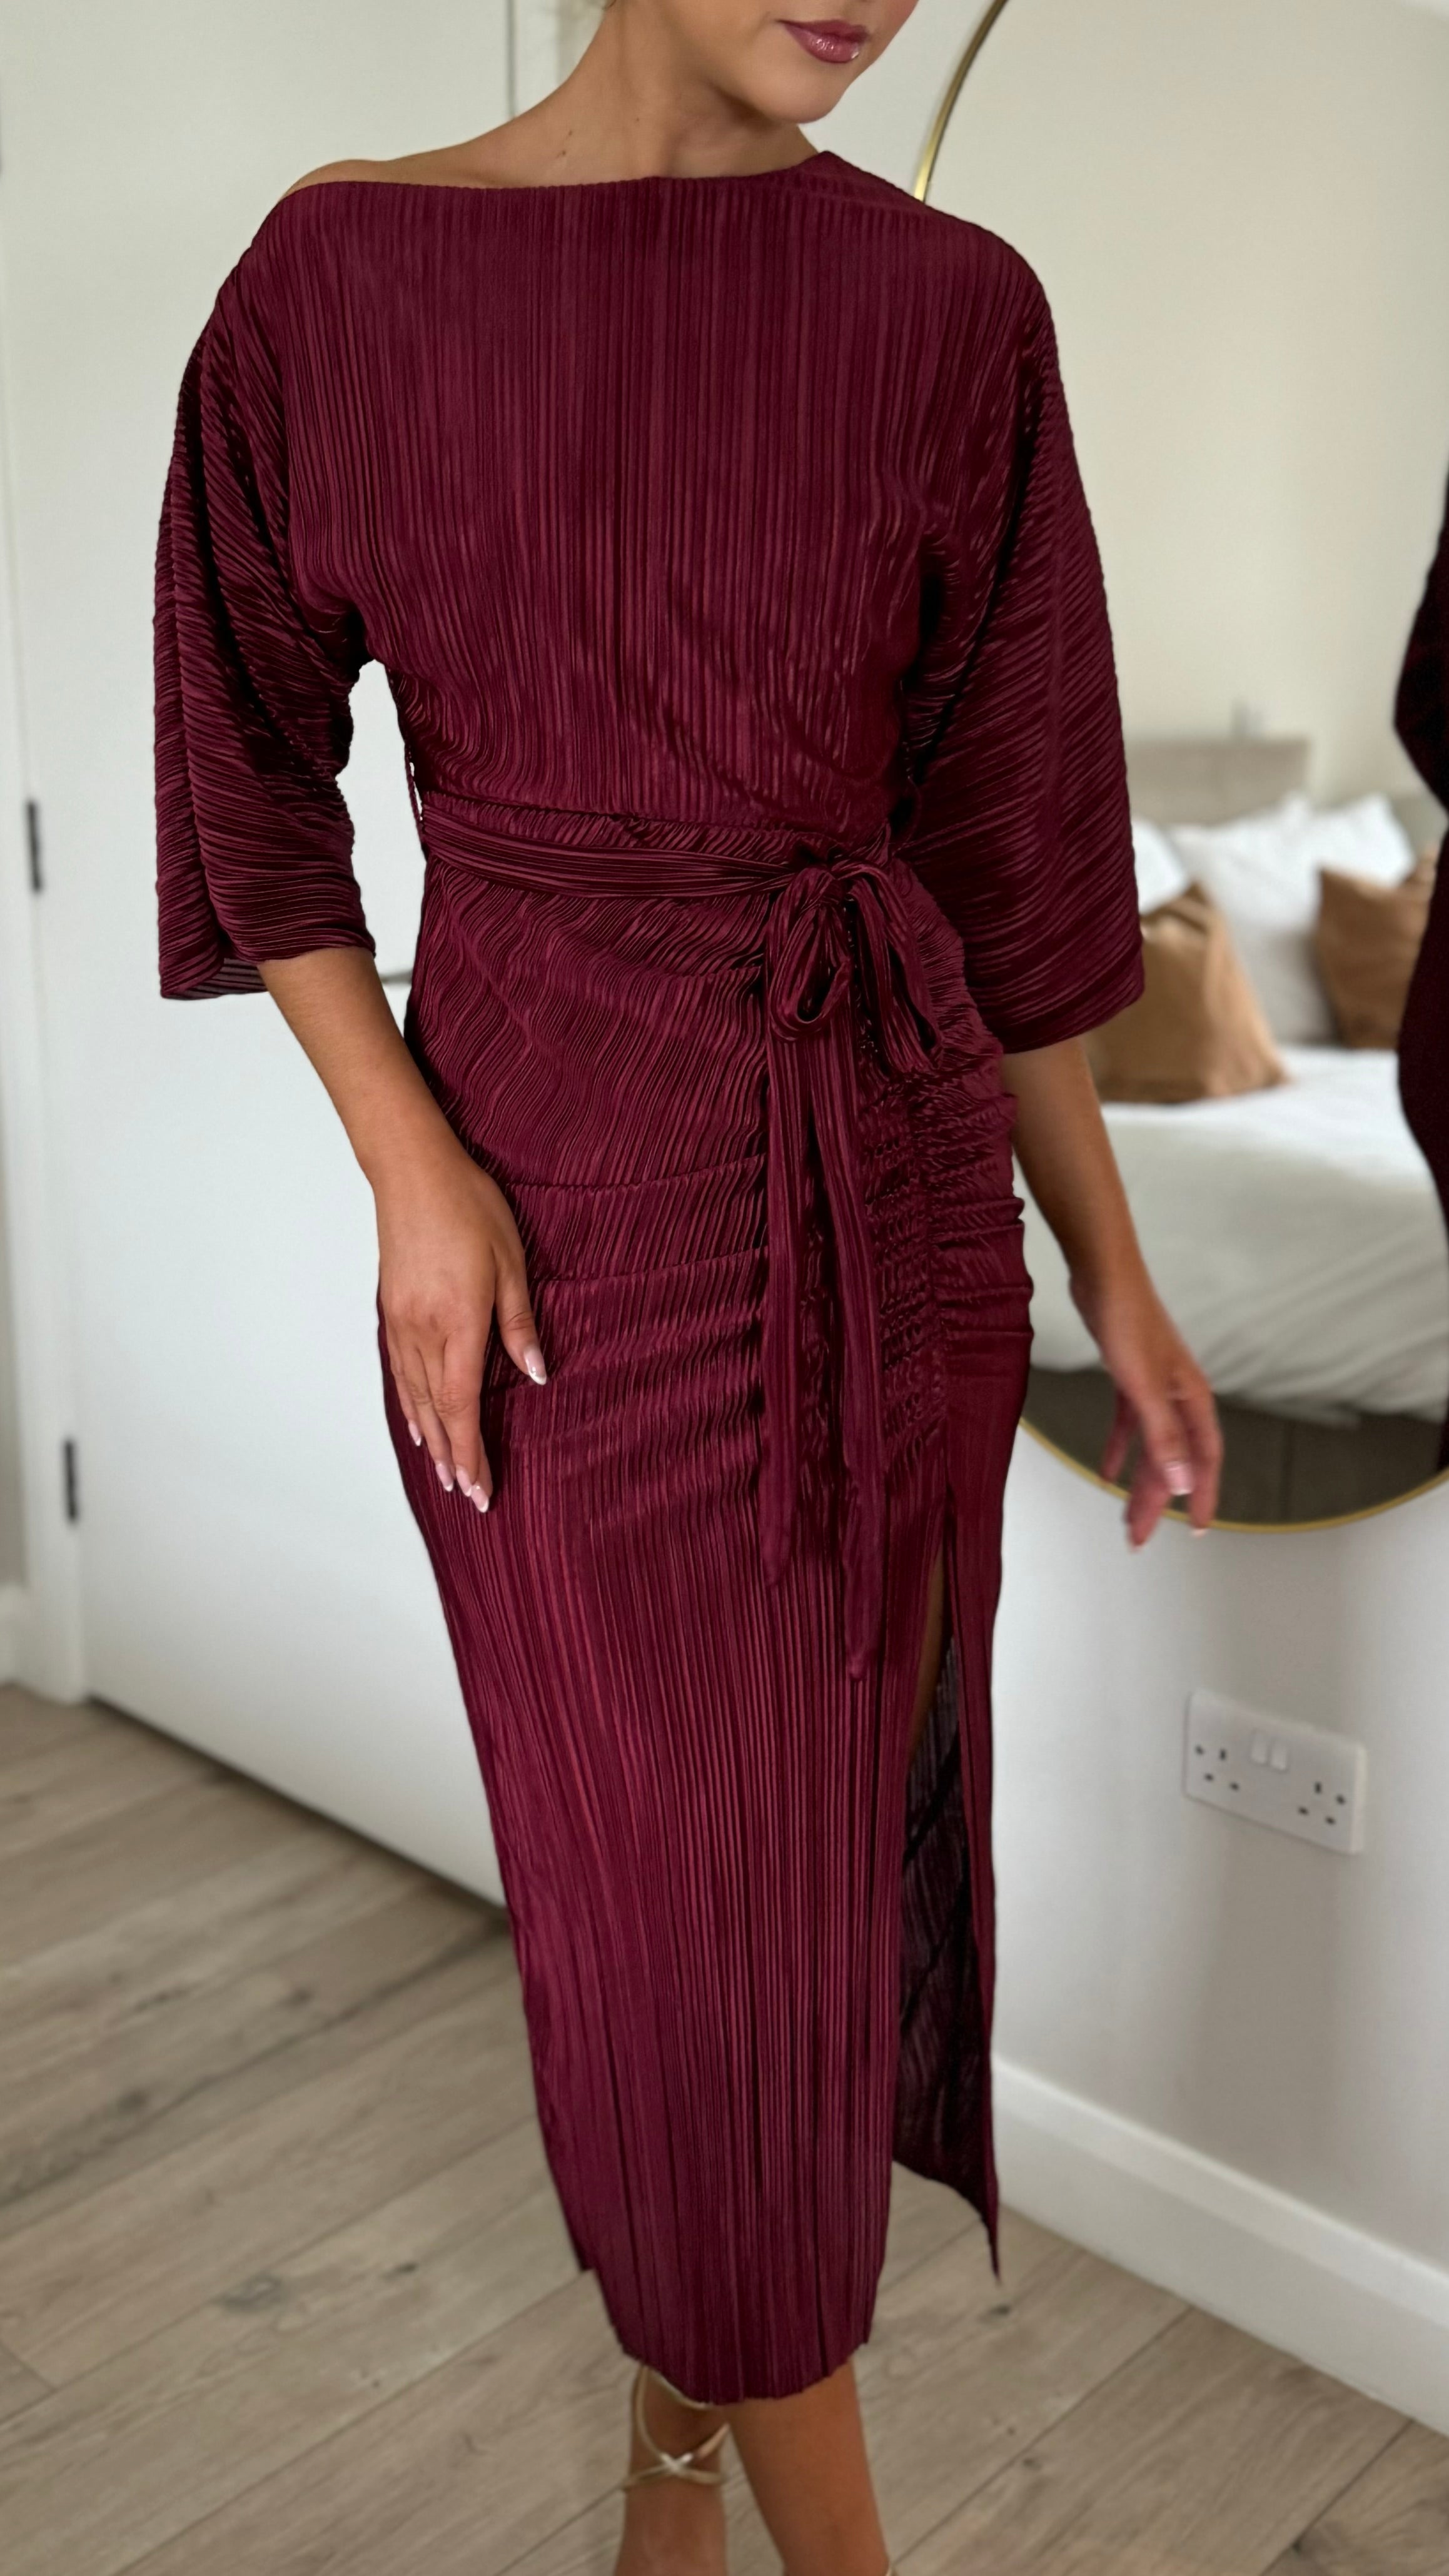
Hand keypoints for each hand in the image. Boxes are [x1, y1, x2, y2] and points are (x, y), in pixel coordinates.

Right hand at [374, 1134, 545, 1509]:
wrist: (412, 1169)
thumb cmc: (467, 1206)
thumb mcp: (511, 1260)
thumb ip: (519, 1322)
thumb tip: (535, 1373)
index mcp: (457, 1321)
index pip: (463, 1405)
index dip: (472, 1451)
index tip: (481, 1487)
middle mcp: (422, 1330)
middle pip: (436, 1410)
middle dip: (454, 1456)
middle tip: (467, 1495)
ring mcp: (401, 1321)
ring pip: (415, 1395)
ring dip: (431, 1437)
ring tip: (444, 1471)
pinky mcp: (392, 1309)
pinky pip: (401, 1371)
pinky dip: (411, 1403)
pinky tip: (418, 1421)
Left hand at [1071, 1268, 1221, 1545]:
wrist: (1104, 1273)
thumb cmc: (1126, 1321)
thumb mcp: (1142, 1385)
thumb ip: (1162, 1434)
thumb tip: (1179, 1482)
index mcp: (1191, 1399)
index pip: (1203, 1459)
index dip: (1200, 1495)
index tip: (1195, 1531)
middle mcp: (1179, 1396)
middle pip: (1174, 1459)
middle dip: (1157, 1501)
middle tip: (1138, 1538)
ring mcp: (1156, 1386)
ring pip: (1152, 1446)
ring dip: (1140, 1481)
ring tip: (1125, 1516)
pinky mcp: (1130, 1376)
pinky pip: (1130, 1424)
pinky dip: (1120, 1448)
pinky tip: (1107, 1472)